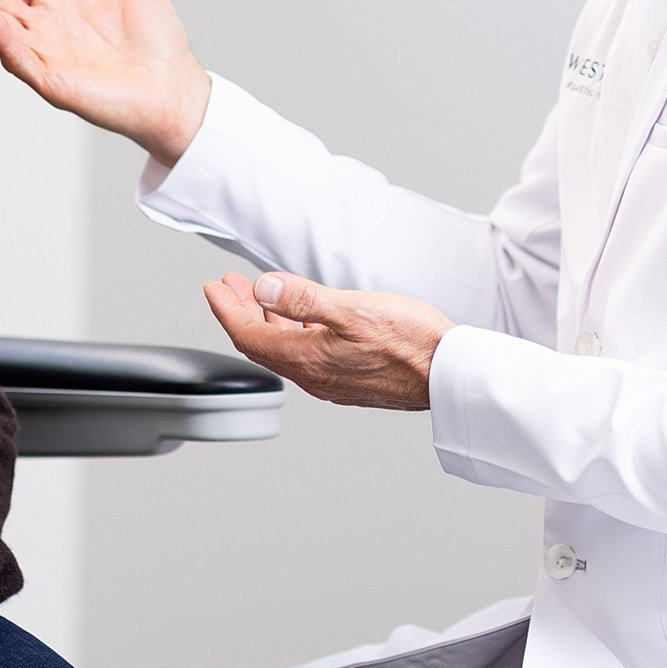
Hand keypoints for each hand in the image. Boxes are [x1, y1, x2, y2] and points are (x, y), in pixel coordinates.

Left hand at [204, 271, 454, 409]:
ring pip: (284, 350)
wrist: (452, 374)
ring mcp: (331, 380)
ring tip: (259, 295)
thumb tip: (263, 288)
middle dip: (241, 312)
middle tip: (229, 287)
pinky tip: (301, 318)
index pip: (248, 336)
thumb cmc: (413, 342)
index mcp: (308, 360)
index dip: (226, 310)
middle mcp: (314, 376)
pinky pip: (306, 355)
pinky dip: (292, 332)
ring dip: (266, 321)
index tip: (214, 287)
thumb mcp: (354, 309)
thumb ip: (303, 299)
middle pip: (261, 344)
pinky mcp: (349, 379)